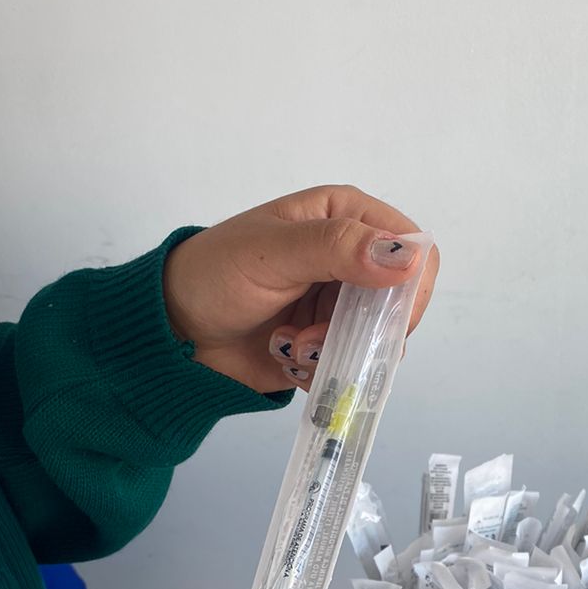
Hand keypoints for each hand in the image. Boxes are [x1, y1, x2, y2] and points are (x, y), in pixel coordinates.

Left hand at [162, 185, 439, 393]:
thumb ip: (338, 249)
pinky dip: (322, 370)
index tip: (383, 316)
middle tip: (315, 335)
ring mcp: (338, 305)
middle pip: (401, 302)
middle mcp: (349, 260)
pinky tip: (285, 357)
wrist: (174, 331)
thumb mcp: (274, 252)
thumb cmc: (213, 275)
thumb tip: (405, 257)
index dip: (409, 285)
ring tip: (291, 346)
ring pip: (377, 341)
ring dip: (337, 351)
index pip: (413, 248)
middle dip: (365, 328)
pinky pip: (351, 366)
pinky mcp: (325, 344)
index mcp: (344, 218)